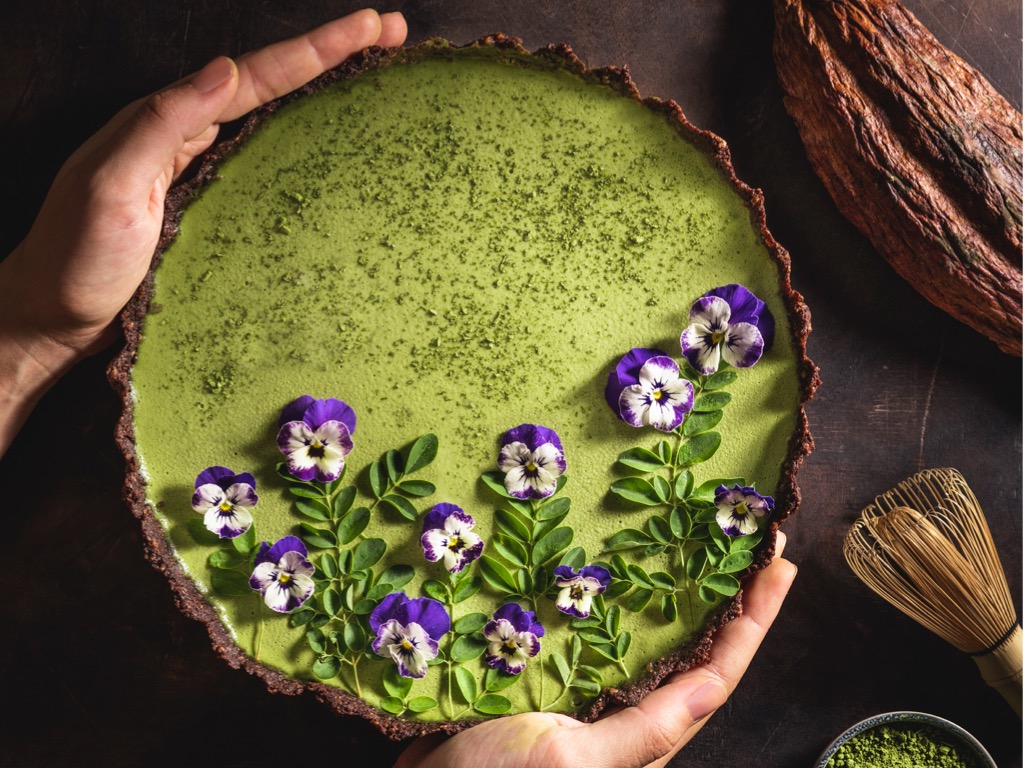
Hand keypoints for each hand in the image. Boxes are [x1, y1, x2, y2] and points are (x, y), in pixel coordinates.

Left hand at [0, 9, 406, 454]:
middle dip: (333, 55)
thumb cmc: (76, 257)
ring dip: (327, 93)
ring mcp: (207, 174)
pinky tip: (333, 146)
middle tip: (393, 34)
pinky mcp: (217, 211)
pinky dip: (307, 143)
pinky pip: (271, 164)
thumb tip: (222, 71)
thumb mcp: (109, 184)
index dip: (314, 49)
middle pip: (274, 84)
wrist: (54, 317)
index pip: (254, 75)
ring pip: (276, 119)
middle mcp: (192, 138)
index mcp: (170, 123)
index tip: (371, 27)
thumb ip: (161, 126)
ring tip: (377, 72)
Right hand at [395, 533, 797, 767]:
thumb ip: (643, 728)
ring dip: (674, 588)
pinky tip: (614, 563)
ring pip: (645, 634)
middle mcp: (624, 714)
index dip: (753, 618)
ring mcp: (586, 693)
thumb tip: (712, 684)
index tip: (778, 562)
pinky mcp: (549, 678)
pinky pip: (596, 632)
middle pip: (691, 647)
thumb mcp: (570, 758)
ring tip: (696, 534)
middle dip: (724, 592)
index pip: (715, 672)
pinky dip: (614, 596)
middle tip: (744, 532)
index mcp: (642, 737)